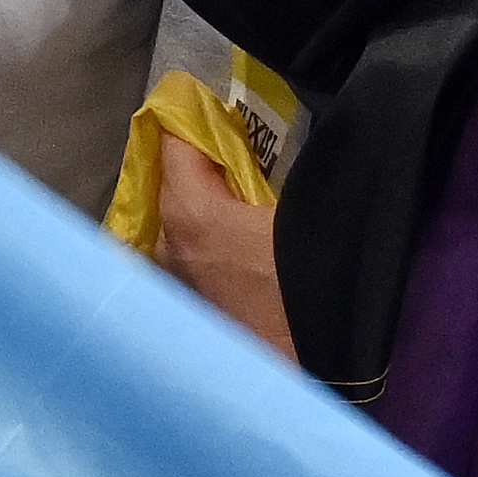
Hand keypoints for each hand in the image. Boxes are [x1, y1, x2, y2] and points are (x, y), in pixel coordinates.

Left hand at [147, 132, 297, 362]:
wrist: (309, 368)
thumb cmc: (308, 286)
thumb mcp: (306, 215)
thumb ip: (289, 167)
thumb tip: (293, 138)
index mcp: (190, 211)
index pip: (175, 141)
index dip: (195, 118)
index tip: (218, 108)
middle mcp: (168, 242)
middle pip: (170, 180)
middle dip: (196, 159)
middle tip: (235, 145)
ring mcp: (172, 277)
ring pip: (175, 219)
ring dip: (198, 199)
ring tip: (237, 188)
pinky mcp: (185, 303)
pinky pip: (184, 250)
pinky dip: (201, 234)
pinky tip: (233, 235)